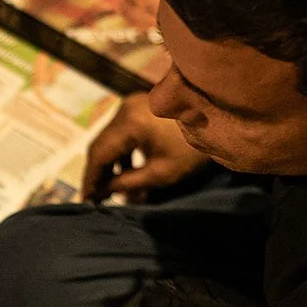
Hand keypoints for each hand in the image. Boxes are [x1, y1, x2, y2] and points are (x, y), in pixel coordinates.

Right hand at [81, 89, 210, 201]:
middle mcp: (125, 109)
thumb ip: (128, 183)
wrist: (219, 119)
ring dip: (109, 164)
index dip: (90, 179)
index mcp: (130, 123)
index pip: (99, 154)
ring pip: (109, 139)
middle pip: (100, 145)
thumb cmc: (193, 149)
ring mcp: (131, 105)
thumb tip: (103, 193)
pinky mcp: (139, 107)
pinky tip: (126, 172)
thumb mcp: (161, 172)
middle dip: (98, 173)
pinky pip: (121, 132)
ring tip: (111, 189)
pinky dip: (121, 152)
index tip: (87, 201)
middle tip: (96, 197)